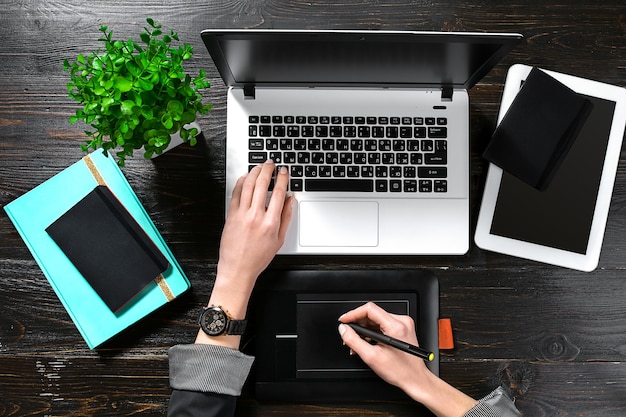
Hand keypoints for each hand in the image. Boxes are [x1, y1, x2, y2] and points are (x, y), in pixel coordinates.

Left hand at [217, 160, 292, 294]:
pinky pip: (235, 193)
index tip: (284, 171)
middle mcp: (256, 216)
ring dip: (254, 172)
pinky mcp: (231, 215)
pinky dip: (240, 182)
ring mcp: (242, 214)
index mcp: (271, 222)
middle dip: (268, 170)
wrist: (238, 269)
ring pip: (247, 185)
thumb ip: (286, 217)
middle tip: (271, 163)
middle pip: (262, 184)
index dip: (282, 178)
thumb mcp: (279, 240)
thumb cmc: (258, 258)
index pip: (278, 193)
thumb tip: (290, 200)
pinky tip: (244, 177)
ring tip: (259, 167)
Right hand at [338, 302, 477, 416]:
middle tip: (348, 335)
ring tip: (357, 343)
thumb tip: (344, 330)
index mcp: (395, 326)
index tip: (344, 320)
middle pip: (372, 314)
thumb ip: (354, 341)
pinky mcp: (403, 328)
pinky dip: (372, 332)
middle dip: (358, 324)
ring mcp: (403, 324)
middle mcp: (401, 322)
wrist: (415, 379)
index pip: (369, 309)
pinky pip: (382, 324)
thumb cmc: (399, 371)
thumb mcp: (372, 357)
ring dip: (364, 330)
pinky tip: (367, 343)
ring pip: (376, 320)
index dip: (353, 314)